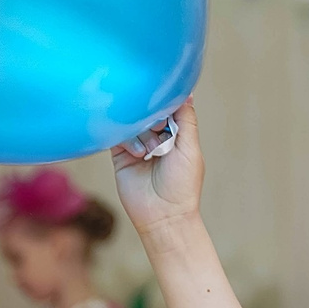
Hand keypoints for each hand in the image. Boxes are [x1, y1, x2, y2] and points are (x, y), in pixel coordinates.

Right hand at [109, 100, 204, 236]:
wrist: (163, 215)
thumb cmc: (182, 185)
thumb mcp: (191, 148)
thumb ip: (187, 119)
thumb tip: (186, 92)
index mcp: (176, 134)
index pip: (167, 107)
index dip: (166, 106)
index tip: (167, 113)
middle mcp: (156, 137)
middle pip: (147, 111)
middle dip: (153, 119)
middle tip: (160, 132)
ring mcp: (137, 144)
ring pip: (132, 121)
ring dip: (142, 133)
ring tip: (150, 152)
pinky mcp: (120, 154)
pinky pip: (117, 135)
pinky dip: (128, 140)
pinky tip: (138, 154)